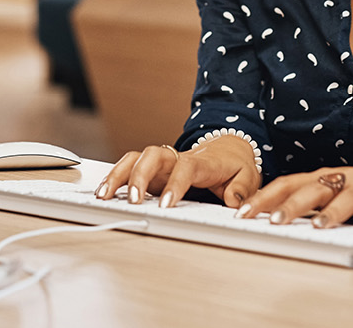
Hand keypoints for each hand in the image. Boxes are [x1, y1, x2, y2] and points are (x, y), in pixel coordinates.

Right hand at [96, 136, 261, 209]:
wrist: (228, 148)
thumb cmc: (236, 164)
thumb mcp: (248, 176)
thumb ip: (242, 189)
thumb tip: (233, 202)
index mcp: (201, 161)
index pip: (185, 167)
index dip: (175, 184)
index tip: (167, 205)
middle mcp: (177, 158)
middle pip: (151, 155)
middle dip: (138, 176)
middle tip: (133, 201)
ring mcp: (162, 164)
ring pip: (134, 159)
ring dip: (118, 175)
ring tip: (104, 196)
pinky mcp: (153, 171)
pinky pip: (130, 168)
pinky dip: (115, 178)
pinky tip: (104, 194)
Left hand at [236, 164, 352, 231]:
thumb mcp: (330, 193)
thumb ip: (306, 203)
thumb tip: (268, 219)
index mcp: (322, 178)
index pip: (287, 184)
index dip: (264, 198)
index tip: (242, 214)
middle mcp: (342, 180)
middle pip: (313, 189)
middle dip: (292, 206)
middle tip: (273, 222)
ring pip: (348, 198)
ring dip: (334, 212)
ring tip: (320, 226)